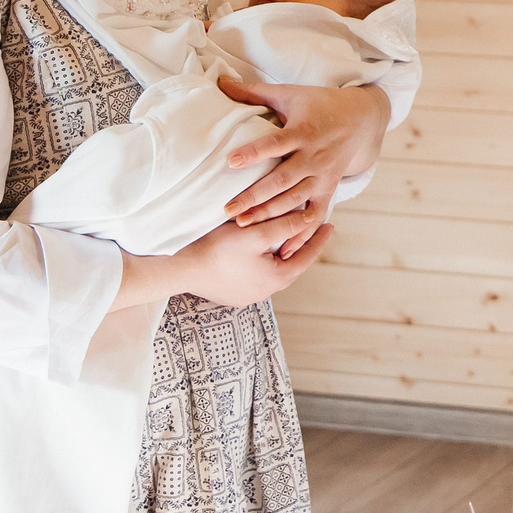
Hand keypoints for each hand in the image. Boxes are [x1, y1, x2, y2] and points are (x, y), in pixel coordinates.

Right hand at [114, 213, 328, 311]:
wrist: (182, 271)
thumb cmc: (218, 250)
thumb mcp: (255, 233)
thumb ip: (285, 226)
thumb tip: (310, 217)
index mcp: (277, 278)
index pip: (307, 255)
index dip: (319, 238)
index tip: (330, 224)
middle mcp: (266, 291)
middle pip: (293, 264)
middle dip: (302, 244)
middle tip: (312, 229)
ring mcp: (249, 295)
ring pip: (275, 270)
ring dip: (282, 253)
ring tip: (289, 238)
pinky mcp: (234, 294)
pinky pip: (258, 275)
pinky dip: (265, 260)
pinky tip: (262, 251)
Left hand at [221, 79, 389, 228]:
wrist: (361, 120)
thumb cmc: (318, 104)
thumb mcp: (289, 94)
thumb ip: (253, 92)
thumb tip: (219, 81)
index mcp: (303, 131)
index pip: (276, 144)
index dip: (254, 153)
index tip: (230, 162)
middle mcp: (314, 156)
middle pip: (282, 180)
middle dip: (254, 197)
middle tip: (227, 210)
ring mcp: (323, 176)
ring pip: (295, 200)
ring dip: (270, 215)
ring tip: (242, 226)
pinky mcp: (329, 190)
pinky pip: (315, 215)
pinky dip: (301, 233)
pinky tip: (283, 249)